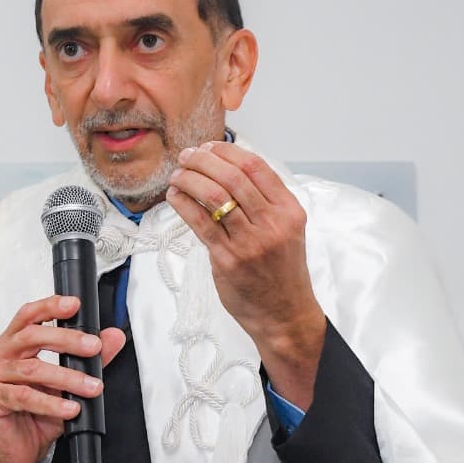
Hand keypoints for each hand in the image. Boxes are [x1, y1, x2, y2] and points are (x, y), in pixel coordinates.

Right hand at [0, 295, 126, 462]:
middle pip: (31, 337)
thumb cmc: (34, 418)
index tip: (73, 305)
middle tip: (93, 347)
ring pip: (32, 370)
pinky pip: (23, 397)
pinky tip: (69, 409)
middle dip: (67, 340)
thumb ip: (87, 361)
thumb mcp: (66, 386)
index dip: (50, 307)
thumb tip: (113, 338)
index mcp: (11, 346)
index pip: (28, 317)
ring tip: (91, 388)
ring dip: (66, 379)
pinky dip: (50, 403)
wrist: (14, 454)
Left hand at [163, 142, 325, 406]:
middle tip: (187, 156)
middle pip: (233, 176)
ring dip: (190, 179)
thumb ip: (264, 204)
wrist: (285, 315)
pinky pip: (200, 223)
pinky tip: (175, 196)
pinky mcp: (228, 260)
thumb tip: (225, 171)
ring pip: (214, 196)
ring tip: (178, 175)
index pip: (256, 166)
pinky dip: (183, 203)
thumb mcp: (286, 231)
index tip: (209, 147)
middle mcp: (272, 223)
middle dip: (204, 160)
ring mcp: (250, 242)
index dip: (227, 151)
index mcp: (289, 211)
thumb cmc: (282, 273)